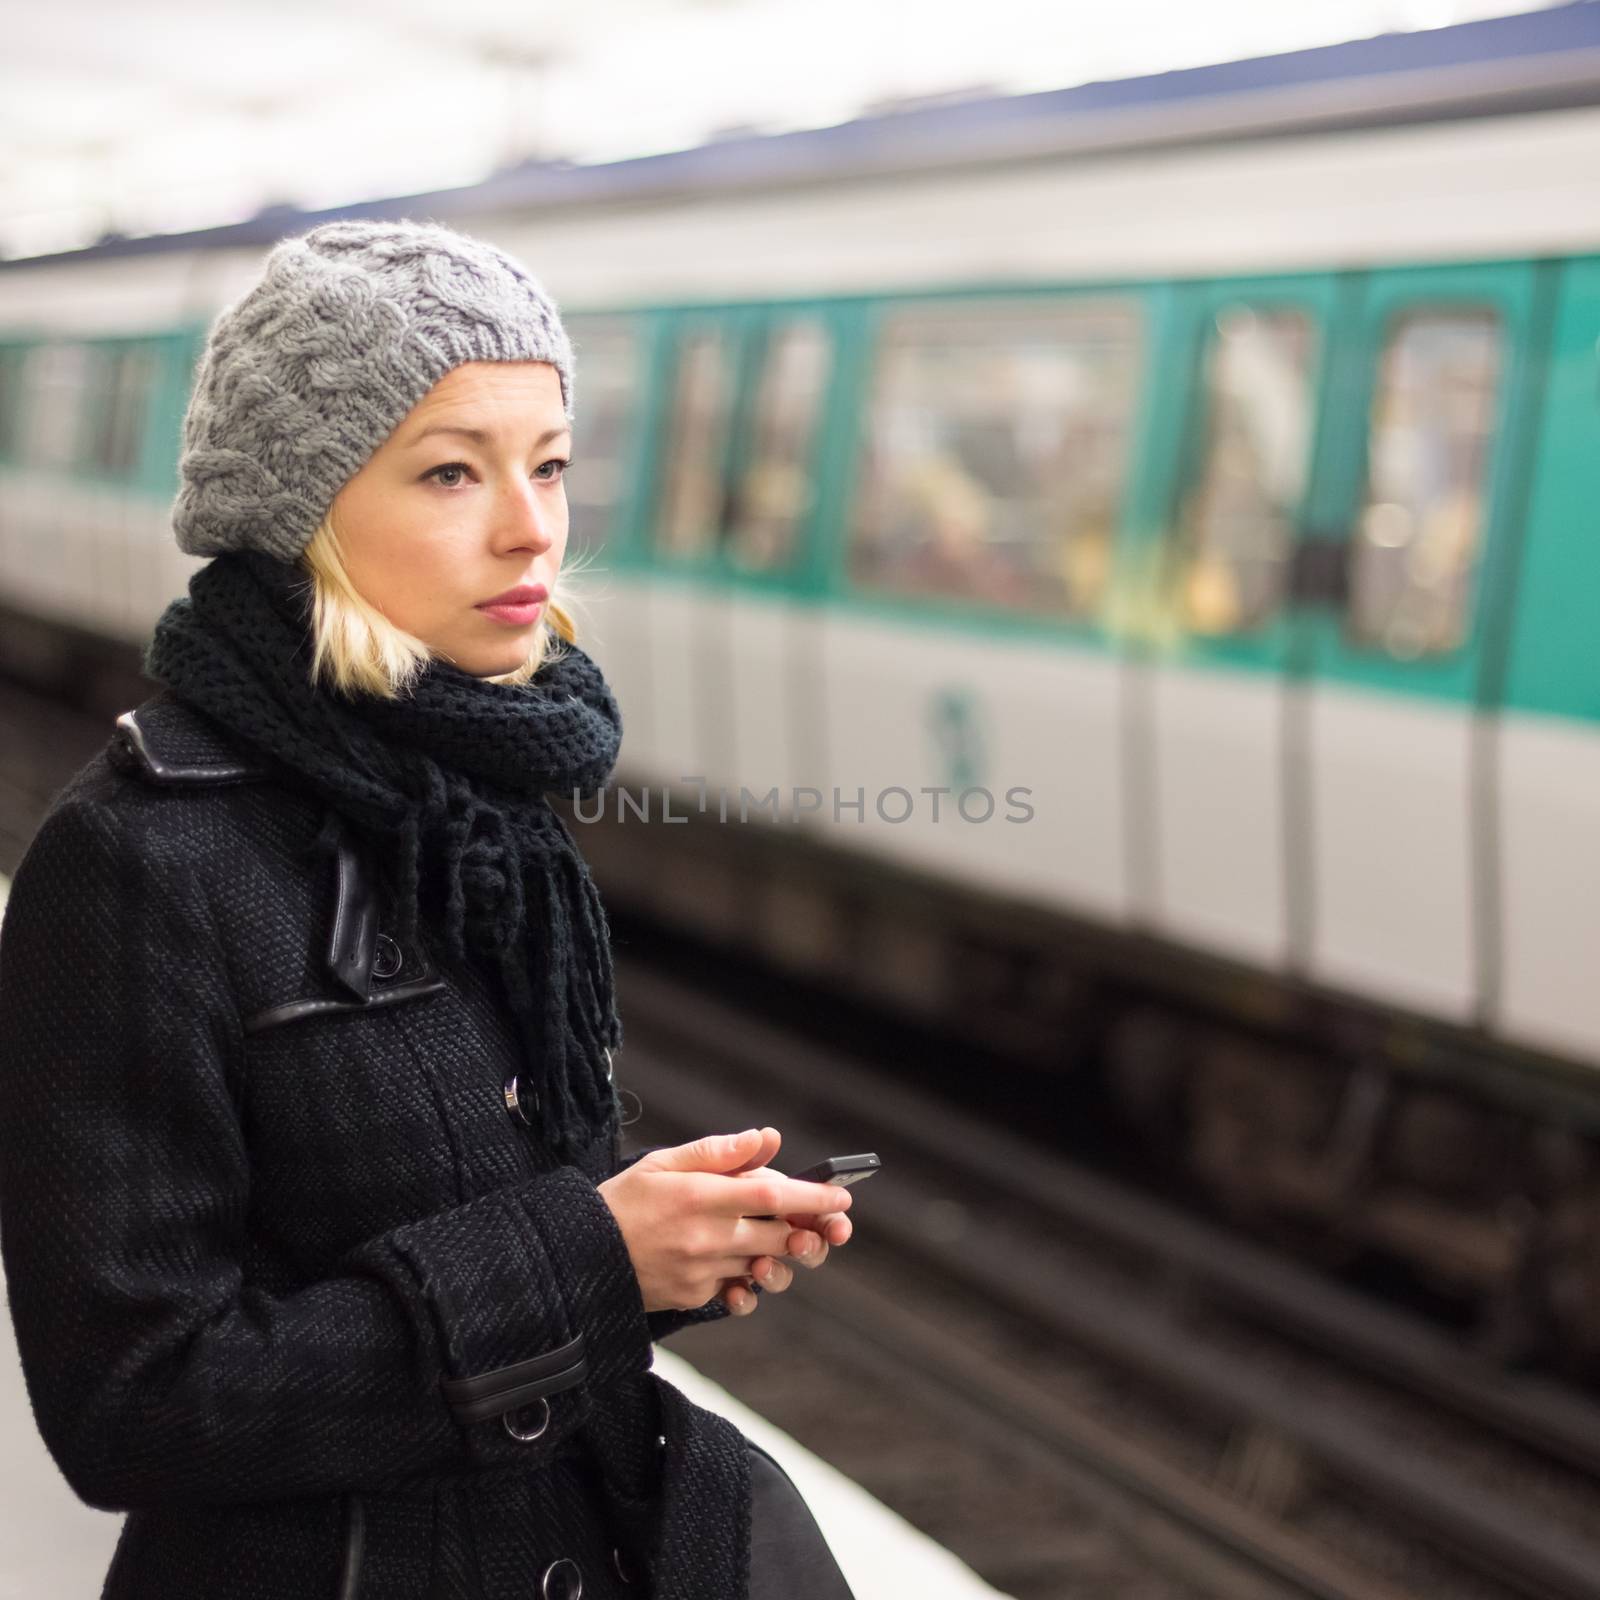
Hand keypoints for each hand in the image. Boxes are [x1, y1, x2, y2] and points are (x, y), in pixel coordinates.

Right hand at [597, 1127, 853, 1313]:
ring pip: (763, 1265)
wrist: (578, 1256)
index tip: (843, 1197)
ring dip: (780, 1254)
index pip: (773, 1196)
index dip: (814, 1197)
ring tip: (780, 1241)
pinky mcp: (692, 1297)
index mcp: (700, 1196)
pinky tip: (741, 1262)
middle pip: (779, 1235)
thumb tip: (766, 1139)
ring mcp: (700, 1271)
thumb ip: (717, 1152)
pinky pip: (736, 1288)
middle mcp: (705, 1236)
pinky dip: (747, 1275)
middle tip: (827, 1224)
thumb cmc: (622, 1202)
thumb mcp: (663, 1162)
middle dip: (809, 1231)